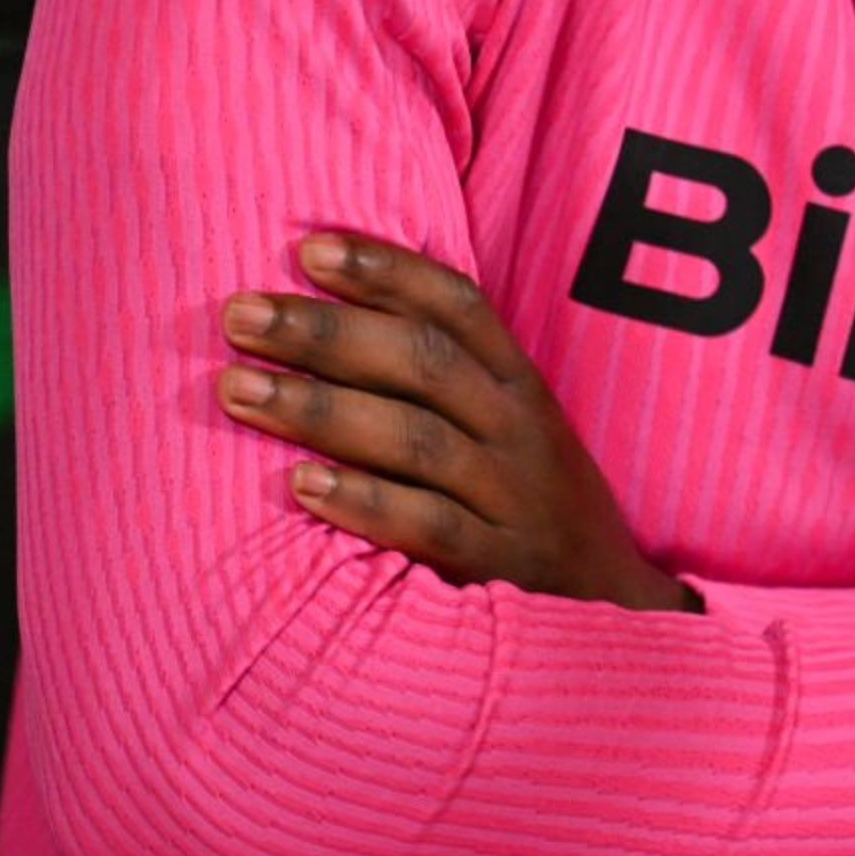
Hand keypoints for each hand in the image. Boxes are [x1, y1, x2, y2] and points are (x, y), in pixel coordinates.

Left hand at [218, 231, 695, 614]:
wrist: (616, 607)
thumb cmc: (531, 504)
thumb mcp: (511, 429)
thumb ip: (446, 381)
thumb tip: (332, 320)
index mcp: (521, 385)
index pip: (458, 306)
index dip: (387, 271)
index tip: (309, 248)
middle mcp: (521, 431)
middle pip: (422, 362)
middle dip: (326, 333)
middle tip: (241, 315)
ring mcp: (514, 498)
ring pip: (416, 437)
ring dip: (321, 408)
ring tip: (237, 389)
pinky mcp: (499, 567)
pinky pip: (429, 526)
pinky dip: (365, 501)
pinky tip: (301, 485)